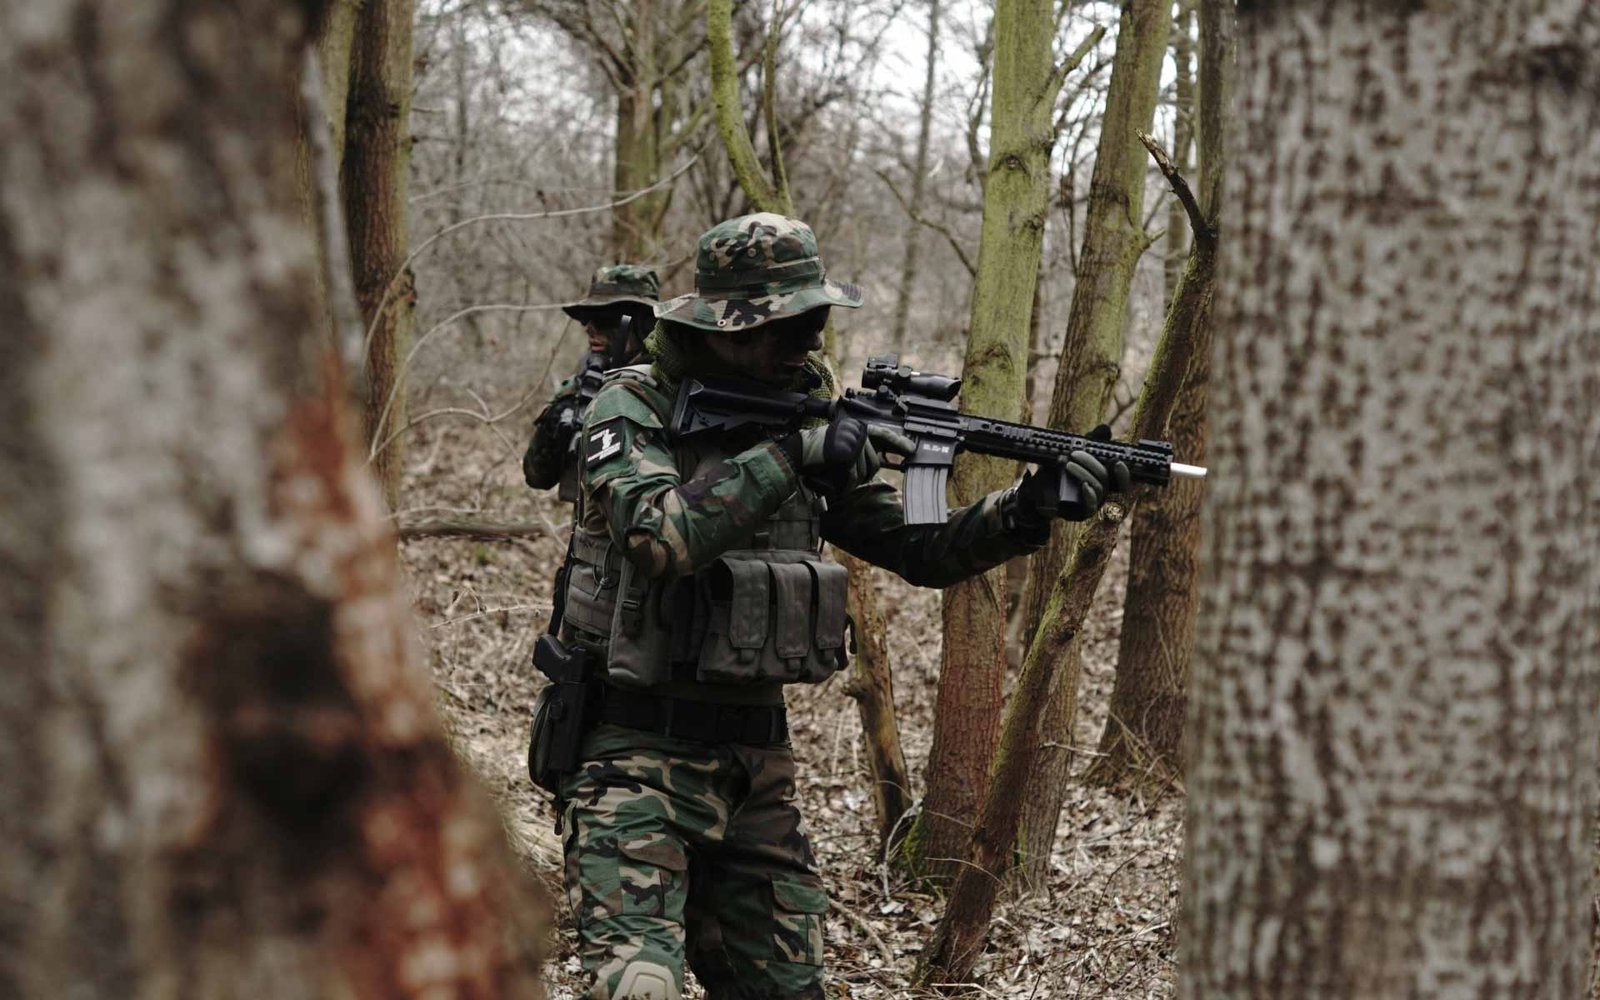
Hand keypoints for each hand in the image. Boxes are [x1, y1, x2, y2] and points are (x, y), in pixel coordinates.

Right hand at [785, 408, 914, 493]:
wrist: (795, 454)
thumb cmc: (816, 455)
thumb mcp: (843, 447)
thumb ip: (862, 450)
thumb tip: (885, 460)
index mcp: (856, 427)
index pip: (883, 434)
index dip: (898, 443)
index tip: (912, 449)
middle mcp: (856, 431)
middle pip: (874, 463)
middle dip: (860, 473)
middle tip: (841, 472)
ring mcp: (852, 442)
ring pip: (864, 472)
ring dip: (849, 480)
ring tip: (833, 473)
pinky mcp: (847, 454)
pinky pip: (852, 478)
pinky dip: (843, 484)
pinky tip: (833, 479)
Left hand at [1014, 448, 1130, 524]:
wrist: (1035, 488)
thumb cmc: (1056, 469)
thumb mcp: (1071, 453)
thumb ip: (1089, 442)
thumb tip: (1105, 429)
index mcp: (1102, 477)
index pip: (1121, 477)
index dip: (1123, 471)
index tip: (1116, 460)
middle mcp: (1101, 491)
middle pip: (1106, 477)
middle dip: (1091, 463)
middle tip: (1073, 454)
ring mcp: (1092, 503)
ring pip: (1098, 488)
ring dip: (1084, 474)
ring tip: (1067, 464)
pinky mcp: (1081, 513)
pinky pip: (1091, 506)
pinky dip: (1089, 494)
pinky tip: (1083, 485)